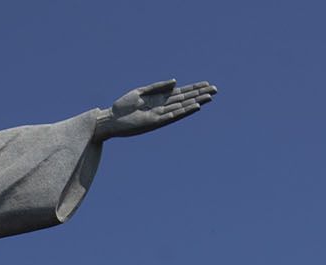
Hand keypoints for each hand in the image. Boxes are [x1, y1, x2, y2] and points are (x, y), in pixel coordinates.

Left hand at [96, 79, 215, 139]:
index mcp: (159, 99)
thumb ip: (158, 87)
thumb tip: (176, 81)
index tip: (207, 84)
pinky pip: (173, 116)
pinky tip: (194, 107)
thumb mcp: (140, 92)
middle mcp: (162, 107)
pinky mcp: (154, 122)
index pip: (181, 93)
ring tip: (209, 97)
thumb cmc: (122, 106)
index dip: (194, 88)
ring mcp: (160, 115)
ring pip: (182, 107)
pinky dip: (183, 111)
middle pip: (185, 99)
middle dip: (199, 94)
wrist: (109, 120)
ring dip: (195, 102)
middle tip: (215, 89)